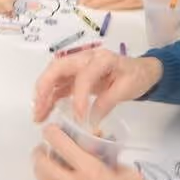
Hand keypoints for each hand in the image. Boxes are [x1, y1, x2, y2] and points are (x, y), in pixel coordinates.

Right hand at [33, 47, 162, 122]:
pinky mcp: (75, 76)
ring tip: (37, 116)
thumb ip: (107, 102)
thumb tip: (89, 121)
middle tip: (38, 108)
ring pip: (54, 77)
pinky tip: (45, 113)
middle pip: (58, 67)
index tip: (78, 117)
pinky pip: (59, 86)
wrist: (142, 70)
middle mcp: (85, 58)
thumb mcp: (127, 89)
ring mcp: (78, 66)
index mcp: (101, 59)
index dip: (79, 96)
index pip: (84, 75)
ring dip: (43, 95)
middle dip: (45, 88)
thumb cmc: (136, 77)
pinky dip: (50, 99)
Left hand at [33, 125, 166, 179]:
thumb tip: (94, 146)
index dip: (52, 133)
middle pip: (44, 165)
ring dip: (42, 173)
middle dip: (40, 153)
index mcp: (91, 171)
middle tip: (44, 148)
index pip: (61, 145)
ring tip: (48, 167)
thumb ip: (106, 157)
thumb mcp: (126, 169)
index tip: (51, 130)